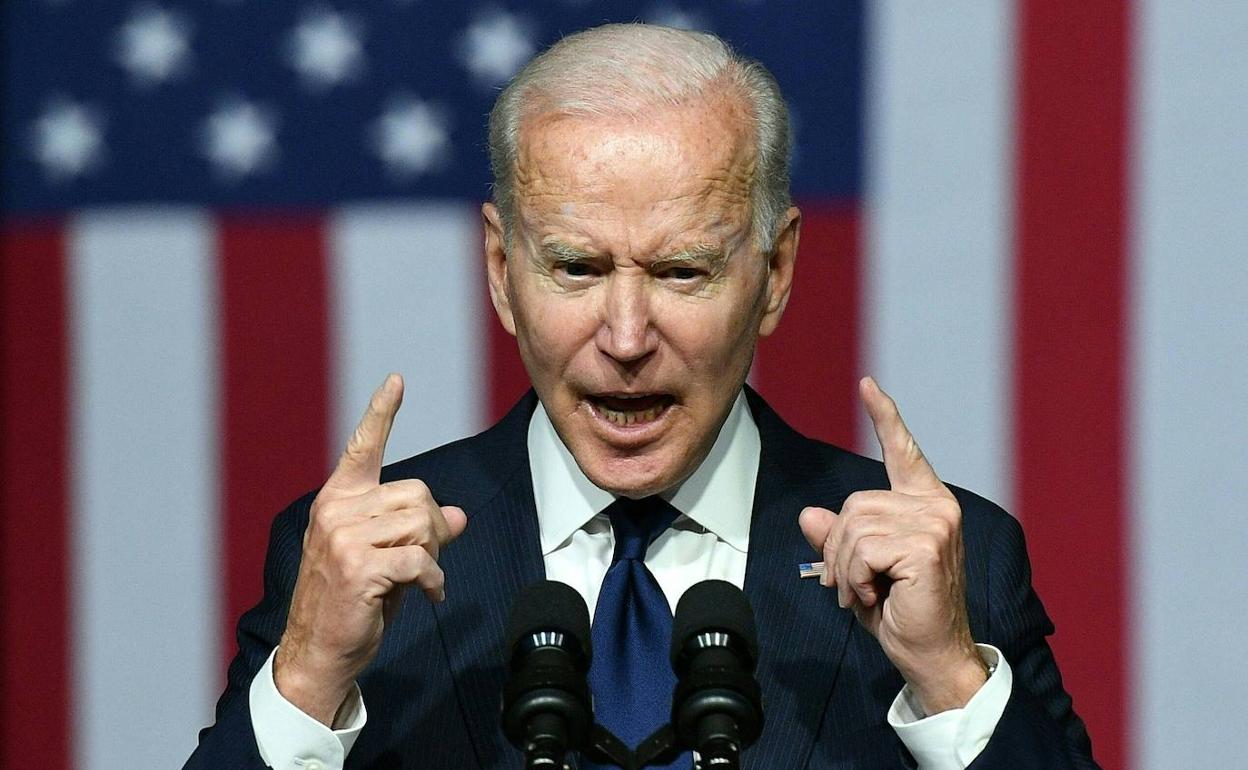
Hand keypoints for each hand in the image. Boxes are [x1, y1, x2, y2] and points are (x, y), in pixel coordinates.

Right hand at [273, 374, 467, 724]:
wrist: (318, 651)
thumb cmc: (353, 603)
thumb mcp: (386, 558)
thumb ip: (417, 531)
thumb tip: (458, 516)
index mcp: (338, 500)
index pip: (363, 446)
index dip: (382, 412)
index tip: (397, 380)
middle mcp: (337, 510)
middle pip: (418, 494)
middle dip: (436, 528)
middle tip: (429, 561)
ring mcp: (344, 537)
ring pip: (422, 524)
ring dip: (434, 556)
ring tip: (421, 580)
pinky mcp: (359, 567)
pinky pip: (421, 560)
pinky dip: (434, 582)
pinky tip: (427, 596)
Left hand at [799, 377, 986, 713]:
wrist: (931, 656)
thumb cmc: (901, 613)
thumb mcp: (858, 571)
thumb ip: (839, 539)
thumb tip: (809, 515)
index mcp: (925, 504)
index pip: (903, 452)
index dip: (885, 417)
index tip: (868, 385)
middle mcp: (936, 506)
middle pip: (853, 503)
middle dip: (839, 549)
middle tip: (854, 586)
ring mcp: (935, 523)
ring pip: (853, 526)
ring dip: (845, 568)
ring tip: (865, 593)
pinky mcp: (927, 545)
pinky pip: (861, 548)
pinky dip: (855, 577)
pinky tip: (875, 596)